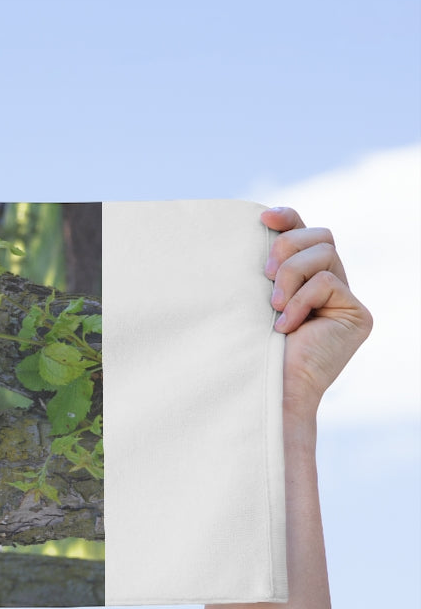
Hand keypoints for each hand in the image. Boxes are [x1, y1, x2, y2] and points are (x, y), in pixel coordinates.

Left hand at [261, 207, 372, 421]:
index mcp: (305, 280)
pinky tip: (287, 326)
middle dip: (287, 248)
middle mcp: (331, 287)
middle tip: (264, 277)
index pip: (305, 234)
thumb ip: (267, 267)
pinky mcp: (357, 316)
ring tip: (273, 306)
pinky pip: (327, 282)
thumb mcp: (254, 298)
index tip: (263, 218)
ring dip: (290, 275)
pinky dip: (301, 299)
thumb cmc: (251, 348)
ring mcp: (346, 301)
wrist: (267, 390)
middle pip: (321, 236)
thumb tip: (261, 224)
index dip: (289, 219)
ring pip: (325, 253)